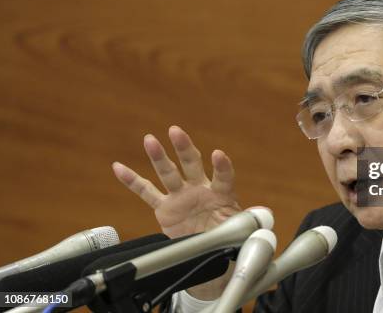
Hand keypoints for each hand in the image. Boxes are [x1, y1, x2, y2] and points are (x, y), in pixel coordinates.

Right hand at [112, 125, 241, 238]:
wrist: (209, 250)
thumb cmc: (227, 236)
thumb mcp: (242, 231)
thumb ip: (249, 222)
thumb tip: (263, 218)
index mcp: (222, 193)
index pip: (224, 176)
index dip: (222, 166)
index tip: (218, 155)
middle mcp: (200, 188)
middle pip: (191, 163)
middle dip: (184, 148)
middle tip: (176, 131)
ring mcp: (181, 196)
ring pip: (168, 172)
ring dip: (158, 156)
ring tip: (149, 139)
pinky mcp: (165, 208)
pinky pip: (146, 192)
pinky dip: (132, 180)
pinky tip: (119, 167)